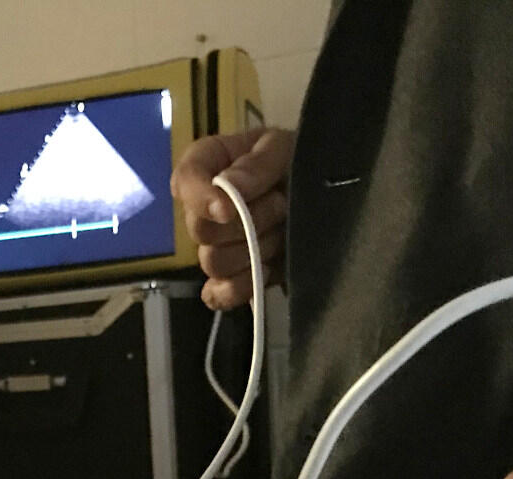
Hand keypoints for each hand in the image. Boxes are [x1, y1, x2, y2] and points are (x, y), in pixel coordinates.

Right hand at [170, 126, 294, 308]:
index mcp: (210, 166)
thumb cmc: (301, 164)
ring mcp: (216, 247)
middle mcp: (206, 209)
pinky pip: (216, 295)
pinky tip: (266, 269)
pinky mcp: (231, 280)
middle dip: (248, 223)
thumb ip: (257, 164)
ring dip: (255, 251)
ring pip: (213, 263)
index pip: (185, 180)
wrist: (327, 200)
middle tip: (282, 206)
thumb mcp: (286, 149)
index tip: (227, 210)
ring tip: (283, 233)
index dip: (201, 198)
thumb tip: (227, 188)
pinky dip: (239, 288)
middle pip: (201, 230)